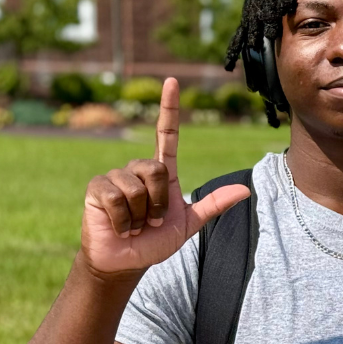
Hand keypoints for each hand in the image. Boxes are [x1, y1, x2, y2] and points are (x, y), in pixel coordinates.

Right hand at [78, 78, 250, 278]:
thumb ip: (213, 205)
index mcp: (162, 173)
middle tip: (153, 221)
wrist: (127, 261)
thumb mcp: (189, 223)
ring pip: (136, 186)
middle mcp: (138, 170)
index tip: (172, 82)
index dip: (169, 109)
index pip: (167, 135)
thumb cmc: (156, 241)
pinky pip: (116, 197)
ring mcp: (115, 177)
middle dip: (160, 202)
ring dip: (141, 215)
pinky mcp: (96, 189)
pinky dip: (124, 219)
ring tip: (135, 225)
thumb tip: (245, 190)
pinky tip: (120, 227)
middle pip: (156, 169)